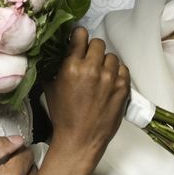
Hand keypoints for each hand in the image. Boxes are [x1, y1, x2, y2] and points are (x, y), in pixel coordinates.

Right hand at [44, 28, 128, 164]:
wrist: (80, 139)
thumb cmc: (63, 116)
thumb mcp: (50, 88)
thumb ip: (54, 66)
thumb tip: (56, 51)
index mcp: (72, 67)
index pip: (80, 35)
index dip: (79, 36)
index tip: (79, 39)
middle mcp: (92, 69)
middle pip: (98, 43)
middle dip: (92, 50)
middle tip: (89, 61)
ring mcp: (110, 78)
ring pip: (111, 56)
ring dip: (105, 62)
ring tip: (99, 75)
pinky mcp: (123, 87)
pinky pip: (123, 68)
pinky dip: (117, 73)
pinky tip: (109, 82)